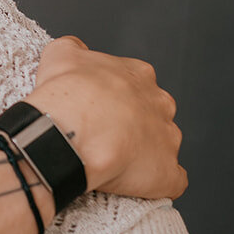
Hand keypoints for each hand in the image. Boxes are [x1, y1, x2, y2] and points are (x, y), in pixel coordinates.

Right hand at [28, 36, 186, 199]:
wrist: (70, 134)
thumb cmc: (66, 96)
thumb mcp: (60, 55)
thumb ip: (74, 48)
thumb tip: (76, 48)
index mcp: (138, 75)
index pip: (135, 83)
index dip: (115, 98)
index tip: (98, 109)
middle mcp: (160, 103)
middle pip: (153, 113)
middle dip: (135, 124)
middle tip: (105, 136)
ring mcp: (168, 138)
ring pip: (163, 145)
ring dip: (145, 153)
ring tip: (115, 163)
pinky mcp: (167, 173)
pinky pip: (172, 180)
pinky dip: (158, 182)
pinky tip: (139, 184)